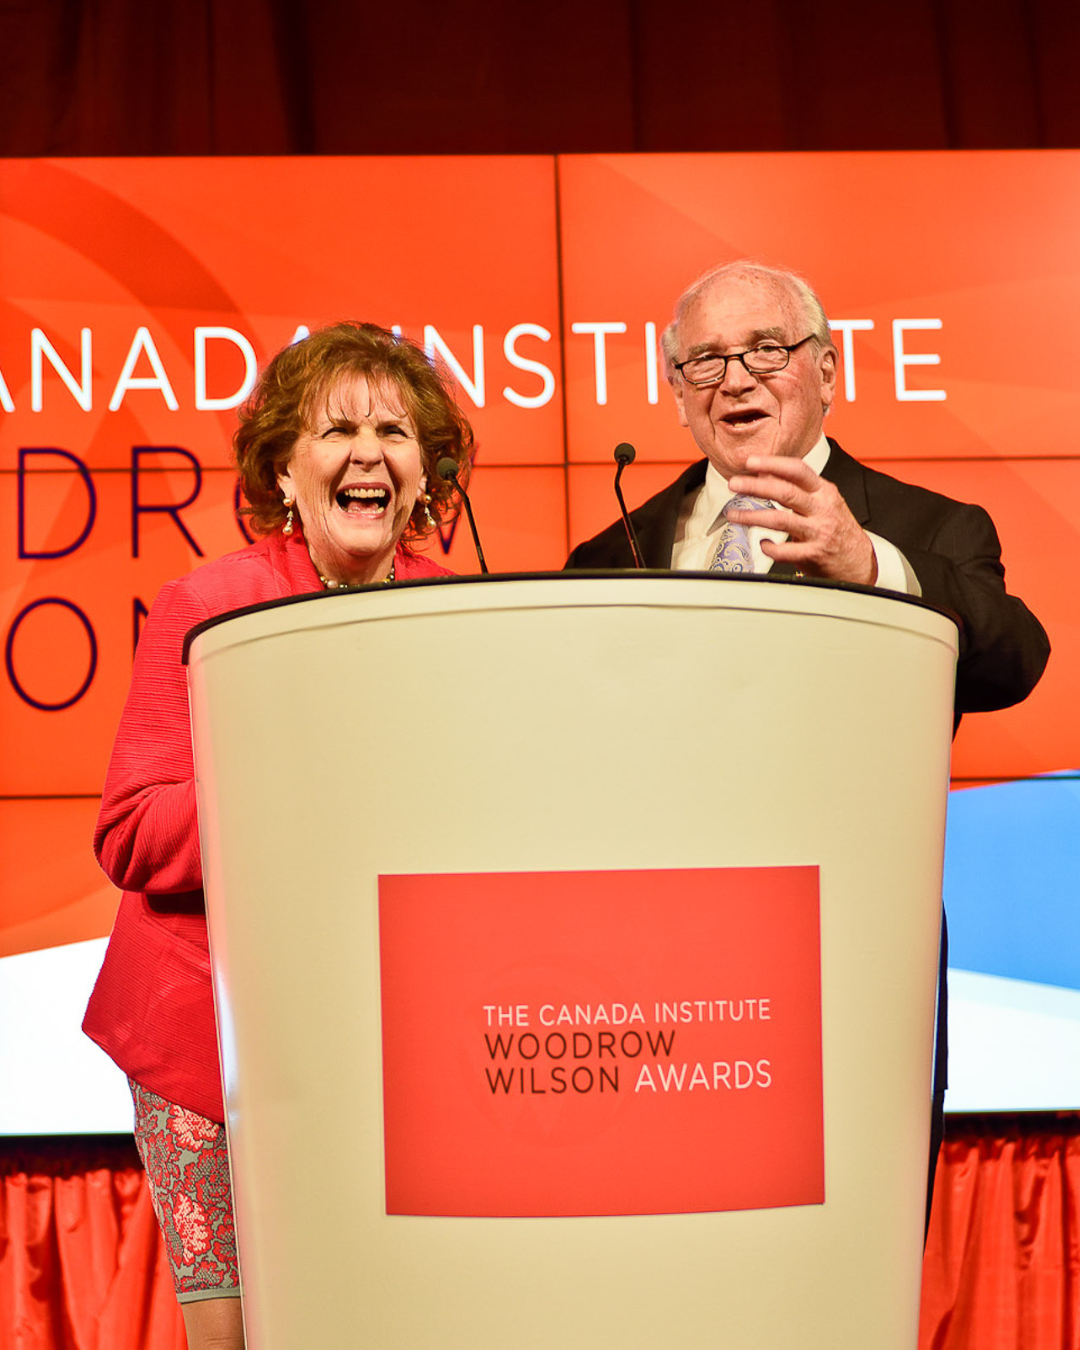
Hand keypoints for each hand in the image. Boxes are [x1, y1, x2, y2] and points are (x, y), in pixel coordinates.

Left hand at [726, 454, 876, 584]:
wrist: (860, 561)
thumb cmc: (836, 529)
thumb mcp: (821, 503)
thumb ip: (797, 490)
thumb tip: (763, 474)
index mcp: (823, 491)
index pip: (798, 470)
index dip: (772, 464)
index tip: (750, 461)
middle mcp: (822, 508)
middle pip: (785, 492)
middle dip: (755, 486)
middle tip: (734, 484)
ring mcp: (819, 531)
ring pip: (780, 520)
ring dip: (753, 516)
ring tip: (733, 515)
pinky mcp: (815, 554)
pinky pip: (786, 551)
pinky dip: (770, 548)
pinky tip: (762, 544)